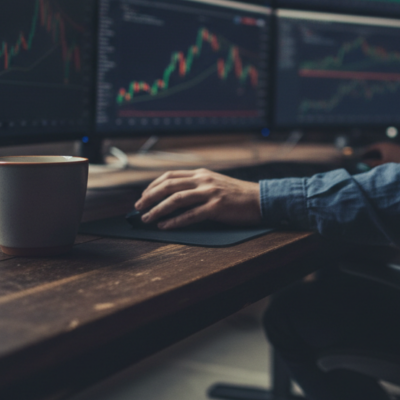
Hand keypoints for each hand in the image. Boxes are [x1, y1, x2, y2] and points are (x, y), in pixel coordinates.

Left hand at [134, 169, 260, 229]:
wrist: (260, 200)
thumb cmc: (237, 195)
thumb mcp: (215, 183)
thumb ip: (197, 185)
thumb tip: (174, 196)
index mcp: (201, 173)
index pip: (170, 175)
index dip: (153, 185)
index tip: (143, 196)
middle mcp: (203, 180)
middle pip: (169, 186)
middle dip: (150, 197)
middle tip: (138, 207)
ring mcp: (210, 193)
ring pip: (176, 199)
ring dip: (158, 210)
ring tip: (147, 219)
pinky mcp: (217, 208)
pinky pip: (191, 215)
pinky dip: (175, 221)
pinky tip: (165, 226)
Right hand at [360, 142, 399, 167]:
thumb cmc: (398, 163)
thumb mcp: (383, 164)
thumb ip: (372, 164)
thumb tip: (362, 164)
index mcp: (383, 145)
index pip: (370, 149)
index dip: (364, 154)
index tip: (358, 160)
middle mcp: (389, 145)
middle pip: (376, 151)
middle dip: (370, 158)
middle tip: (364, 165)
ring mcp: (395, 149)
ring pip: (383, 154)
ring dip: (378, 160)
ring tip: (375, 169)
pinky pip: (389, 157)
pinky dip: (385, 161)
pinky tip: (386, 169)